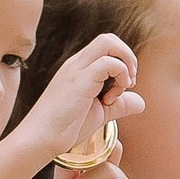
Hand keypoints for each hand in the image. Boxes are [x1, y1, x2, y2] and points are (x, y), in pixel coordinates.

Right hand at [15, 34, 143, 163]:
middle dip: (127, 57)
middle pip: (108, 38)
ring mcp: (76, 70)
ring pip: (109, 42)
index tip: (121, 90)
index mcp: (78, 69)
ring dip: (126, 62)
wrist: (39, 140)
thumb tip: (140, 102)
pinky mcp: (79, 80)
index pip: (106, 48)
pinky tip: (111, 98)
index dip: (122, 63)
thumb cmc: (63, 129)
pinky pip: (109, 63)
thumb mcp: (98, 113)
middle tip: (128, 83)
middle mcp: (76, 64)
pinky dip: (120, 76)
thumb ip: (119, 104)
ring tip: (122, 88)